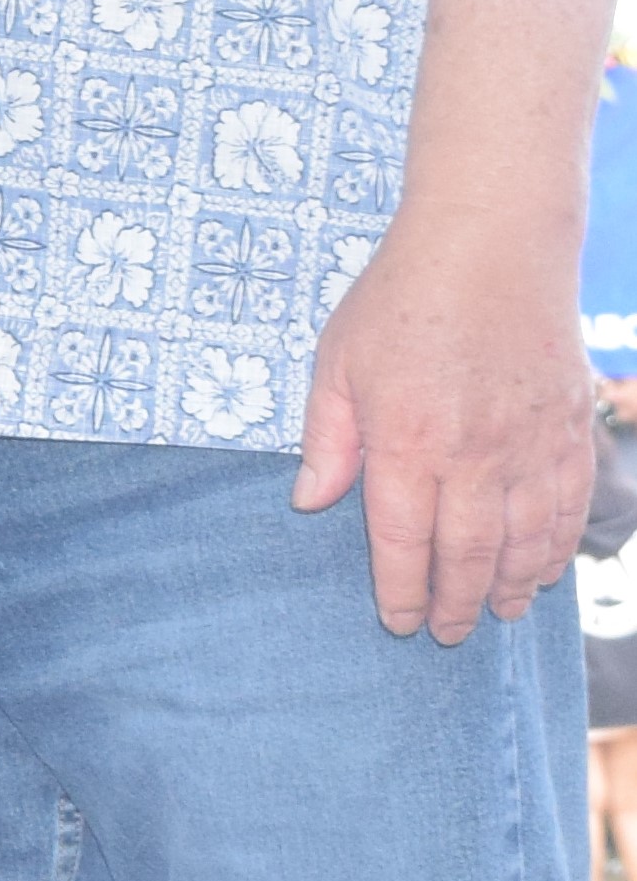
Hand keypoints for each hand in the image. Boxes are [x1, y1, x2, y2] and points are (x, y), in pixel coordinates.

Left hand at [293, 211, 596, 643]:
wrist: (491, 245)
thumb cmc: (401, 299)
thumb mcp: (337, 361)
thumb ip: (328, 439)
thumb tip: (309, 504)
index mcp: (407, 440)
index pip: (403, 539)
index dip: (401, 590)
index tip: (399, 622)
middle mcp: (475, 454)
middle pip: (466, 553)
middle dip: (454, 603)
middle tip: (445, 635)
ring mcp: (531, 445)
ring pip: (525, 540)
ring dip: (507, 586)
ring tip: (492, 615)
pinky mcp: (571, 430)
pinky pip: (569, 507)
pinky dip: (556, 548)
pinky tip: (541, 572)